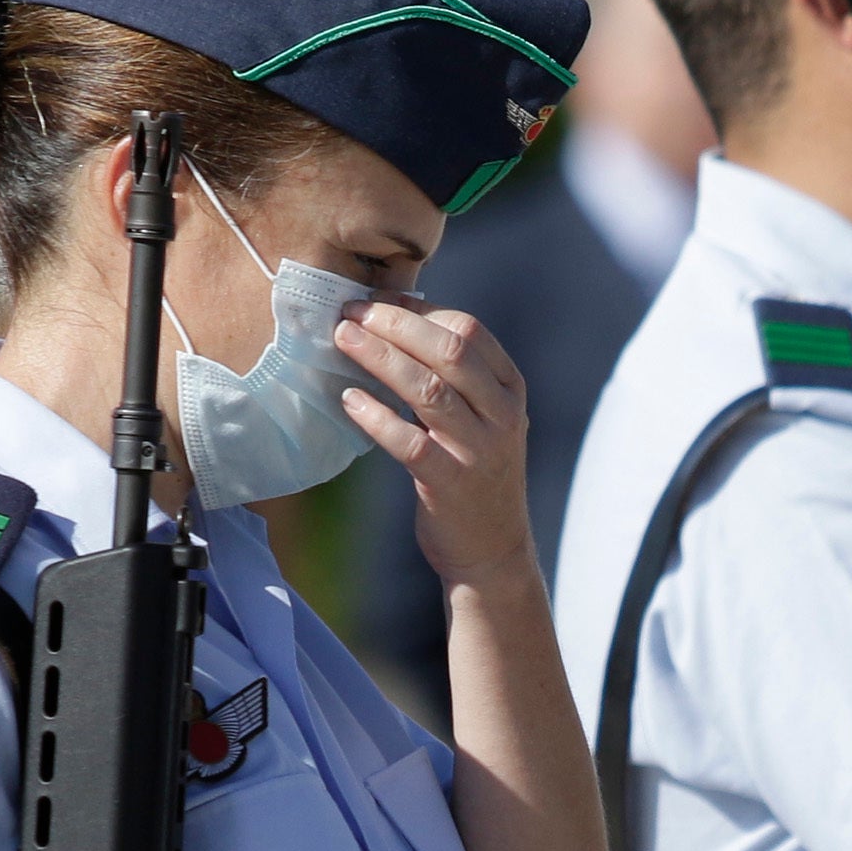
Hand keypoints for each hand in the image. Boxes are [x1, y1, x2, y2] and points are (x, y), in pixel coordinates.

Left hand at [335, 299, 535, 585]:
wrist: (493, 550)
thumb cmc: (474, 473)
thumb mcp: (481, 417)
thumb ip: (452, 375)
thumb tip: (393, 318)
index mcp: (509, 388)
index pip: (467, 329)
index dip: (416, 308)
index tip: (374, 300)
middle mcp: (502, 414)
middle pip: (450, 350)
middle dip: (395, 324)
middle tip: (350, 312)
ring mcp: (480, 451)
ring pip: (429, 390)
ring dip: (380, 358)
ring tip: (343, 339)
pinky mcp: (452, 485)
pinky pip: (410, 443)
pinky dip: (377, 417)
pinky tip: (349, 400)